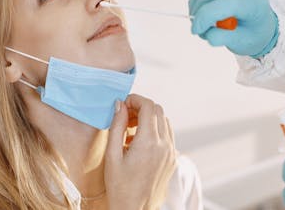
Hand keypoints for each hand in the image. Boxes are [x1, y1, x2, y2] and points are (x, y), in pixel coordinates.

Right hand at [105, 94, 176, 209]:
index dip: (135, 99)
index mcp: (149, 143)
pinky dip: (155, 130)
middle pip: (158, 110)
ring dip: (149, 118)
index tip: (123, 104)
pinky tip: (139, 141)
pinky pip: (167, 135)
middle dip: (141, 107)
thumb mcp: (112, 155)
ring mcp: (171, 152)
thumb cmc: (119, 186)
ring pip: (164, 121)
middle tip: (125, 115)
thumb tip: (120, 105)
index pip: (148, 106)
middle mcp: (164, 145)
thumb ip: (117, 126)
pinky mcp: (173, 159)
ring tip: (130, 129)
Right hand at [188, 0, 278, 57]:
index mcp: (252, 3)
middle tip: (198, 30)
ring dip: (195, 6)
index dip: (204, 17)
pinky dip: (198, 0)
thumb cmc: (253, 33)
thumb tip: (205, 32)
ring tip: (200, 21)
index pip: (224, 4)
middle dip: (197, 13)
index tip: (196, 31)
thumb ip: (223, 38)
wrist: (262, 23)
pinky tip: (202, 11)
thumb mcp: (241, 43)